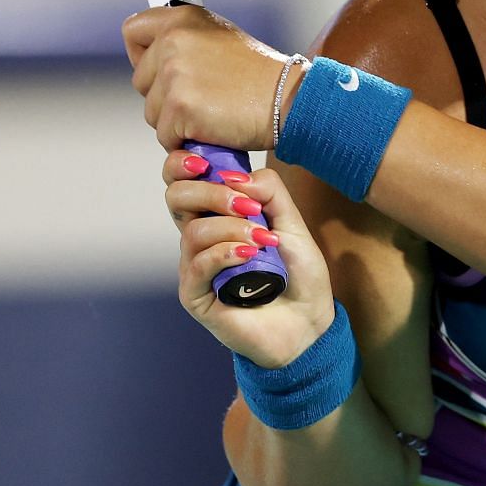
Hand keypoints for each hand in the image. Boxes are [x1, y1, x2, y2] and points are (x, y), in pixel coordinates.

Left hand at [124, 5, 292, 152]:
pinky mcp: (179, 107)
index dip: (141, 54)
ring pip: (152, 112)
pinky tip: (212, 127)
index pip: (134, 31)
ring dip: (176, 120)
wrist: (287, 99)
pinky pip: (165, 136)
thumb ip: (186, 41)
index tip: (152, 64)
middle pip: (141, 80)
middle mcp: (174, 40)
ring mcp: (174, 74)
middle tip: (200, 95)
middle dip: (164, 95)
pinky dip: (187, 139)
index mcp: (182, 19)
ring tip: (211, 110)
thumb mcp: (220, 38)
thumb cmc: (261, 76)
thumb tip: (159, 54)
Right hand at [165, 156, 336, 365]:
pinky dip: (224, 254)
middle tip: (249, 207)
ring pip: (193, 231)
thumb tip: (235, 176)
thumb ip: (269, 192)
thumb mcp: (292, 223)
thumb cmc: (298, 273)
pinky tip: (249, 256)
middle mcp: (201, 237)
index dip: (186, 164)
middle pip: (177, 197)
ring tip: (262, 241)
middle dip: (212, 192)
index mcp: (217, 214)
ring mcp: (195, 266)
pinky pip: (198, 265)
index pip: (184, 179)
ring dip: (231, 228)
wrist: (308, 322)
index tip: (210, 163)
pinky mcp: (195, 295)